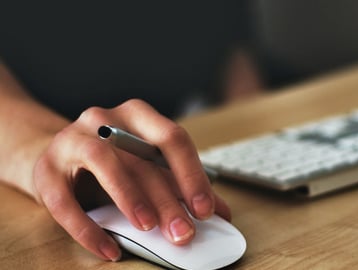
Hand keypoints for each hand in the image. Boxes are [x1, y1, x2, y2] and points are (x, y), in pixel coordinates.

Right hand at [33, 99, 230, 260]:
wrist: (57, 157)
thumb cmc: (112, 162)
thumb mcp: (147, 167)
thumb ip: (180, 185)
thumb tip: (221, 213)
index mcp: (137, 116)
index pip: (172, 138)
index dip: (192, 174)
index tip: (206, 209)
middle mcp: (104, 119)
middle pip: (141, 158)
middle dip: (167, 199)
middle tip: (183, 232)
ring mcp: (72, 140)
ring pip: (104, 162)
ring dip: (130, 197)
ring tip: (148, 228)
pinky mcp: (46, 170)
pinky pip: (65, 201)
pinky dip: (88, 229)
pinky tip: (109, 250)